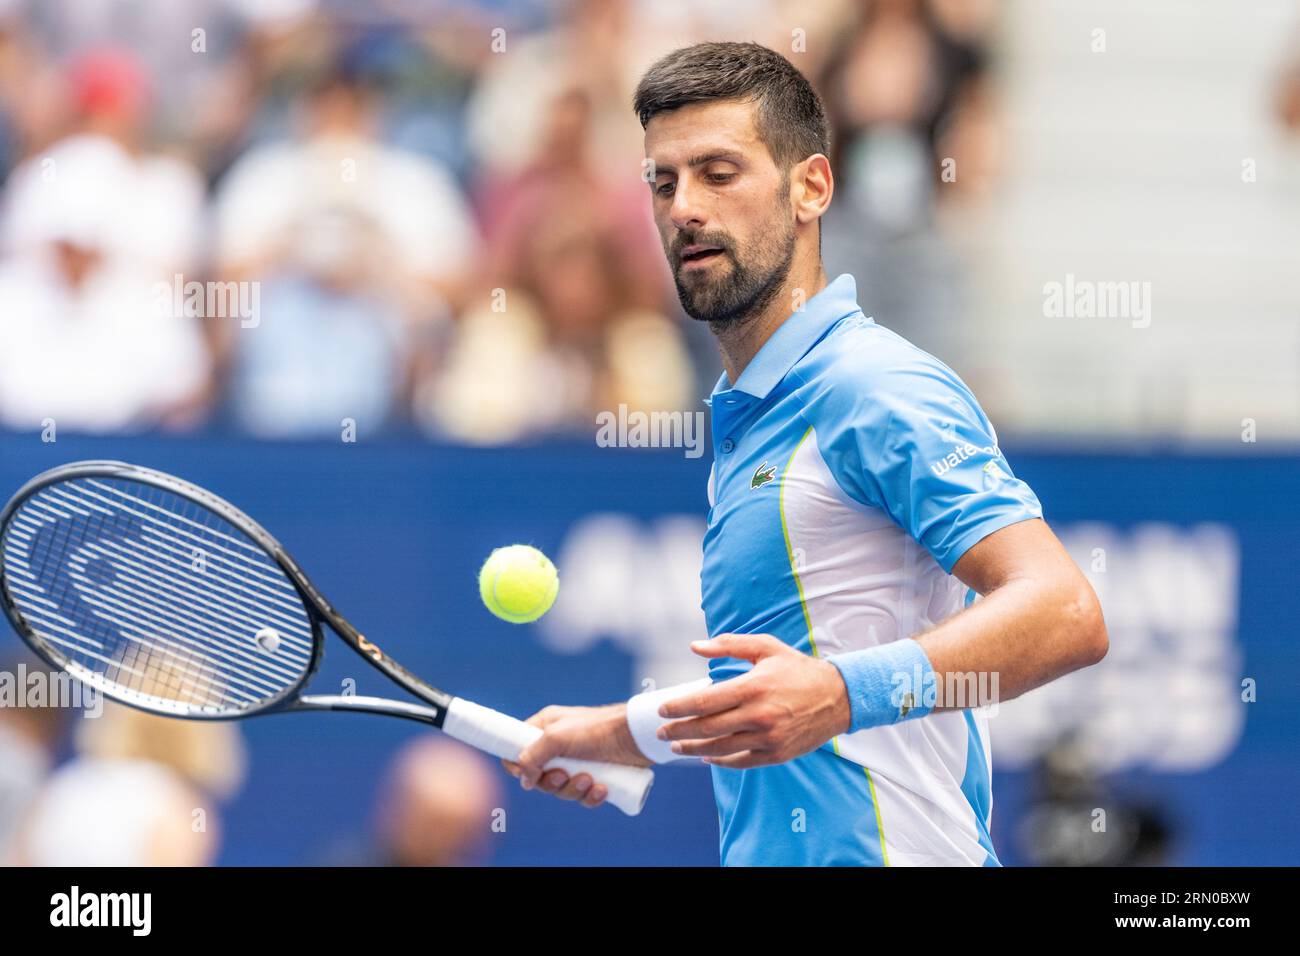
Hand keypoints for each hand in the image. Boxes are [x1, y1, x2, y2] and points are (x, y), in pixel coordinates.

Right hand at [502, 703, 649, 808]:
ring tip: (590, 780)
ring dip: (574, 790)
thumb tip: (524, 780)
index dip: (517, 766)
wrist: (637, 736)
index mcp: (545, 729)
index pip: (517, 750)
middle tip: (565, 775)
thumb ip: (533, 756)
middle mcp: (559, 746)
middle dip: (552, 782)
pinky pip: (583, 796)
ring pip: (562, 789)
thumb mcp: (557, 737)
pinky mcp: (596, 776)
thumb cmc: (596, 729)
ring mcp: (577, 762)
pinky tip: (602, 790)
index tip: (527, 775)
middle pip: (539, 777)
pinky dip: (590, 797)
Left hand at [656, 634, 850, 768]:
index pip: (704, 700)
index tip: (662, 709)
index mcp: (752, 686)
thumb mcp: (766, 648)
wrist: (838, 697)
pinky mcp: (776, 754)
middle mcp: (758, 715)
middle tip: (661, 732)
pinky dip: (720, 760)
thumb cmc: (797, 669)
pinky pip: (740, 761)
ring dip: (693, 749)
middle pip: (707, 728)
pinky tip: (706, 756)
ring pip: (720, 748)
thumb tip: (695, 646)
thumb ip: (728, 645)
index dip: (679, 707)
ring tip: (676, 747)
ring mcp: (768, 737)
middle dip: (679, 731)